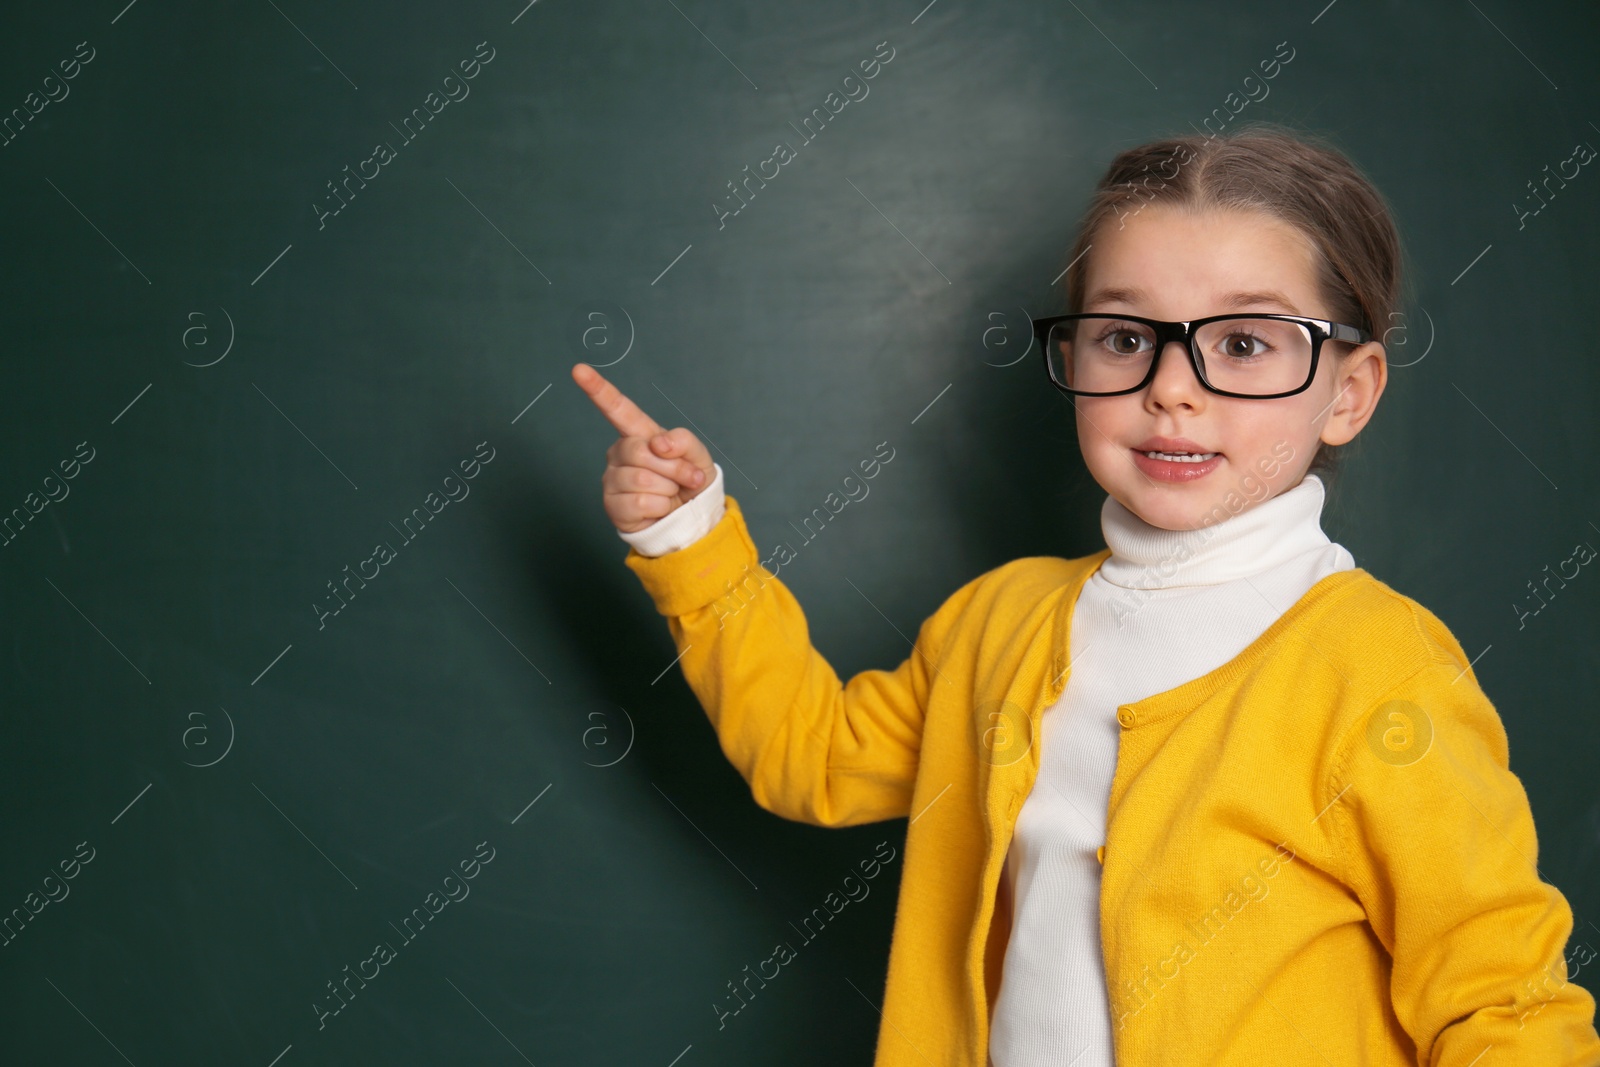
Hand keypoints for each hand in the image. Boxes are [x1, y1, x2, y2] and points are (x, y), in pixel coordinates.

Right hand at [571, 362, 716, 533]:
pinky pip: (641, 501)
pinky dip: (661, 507)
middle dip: (674, 467)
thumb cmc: (690, 482)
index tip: (579, 370)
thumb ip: (684, 441)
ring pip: (643, 479)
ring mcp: (613, 479)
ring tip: (671, 493)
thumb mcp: (698, 456)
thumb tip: (659, 444)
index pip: (618, 409)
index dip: (598, 389)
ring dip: (669, 489)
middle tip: (686, 478)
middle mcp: (620, 453)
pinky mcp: (612, 505)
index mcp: (639, 434)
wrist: (691, 519)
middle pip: (642, 451)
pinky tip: (660, 508)